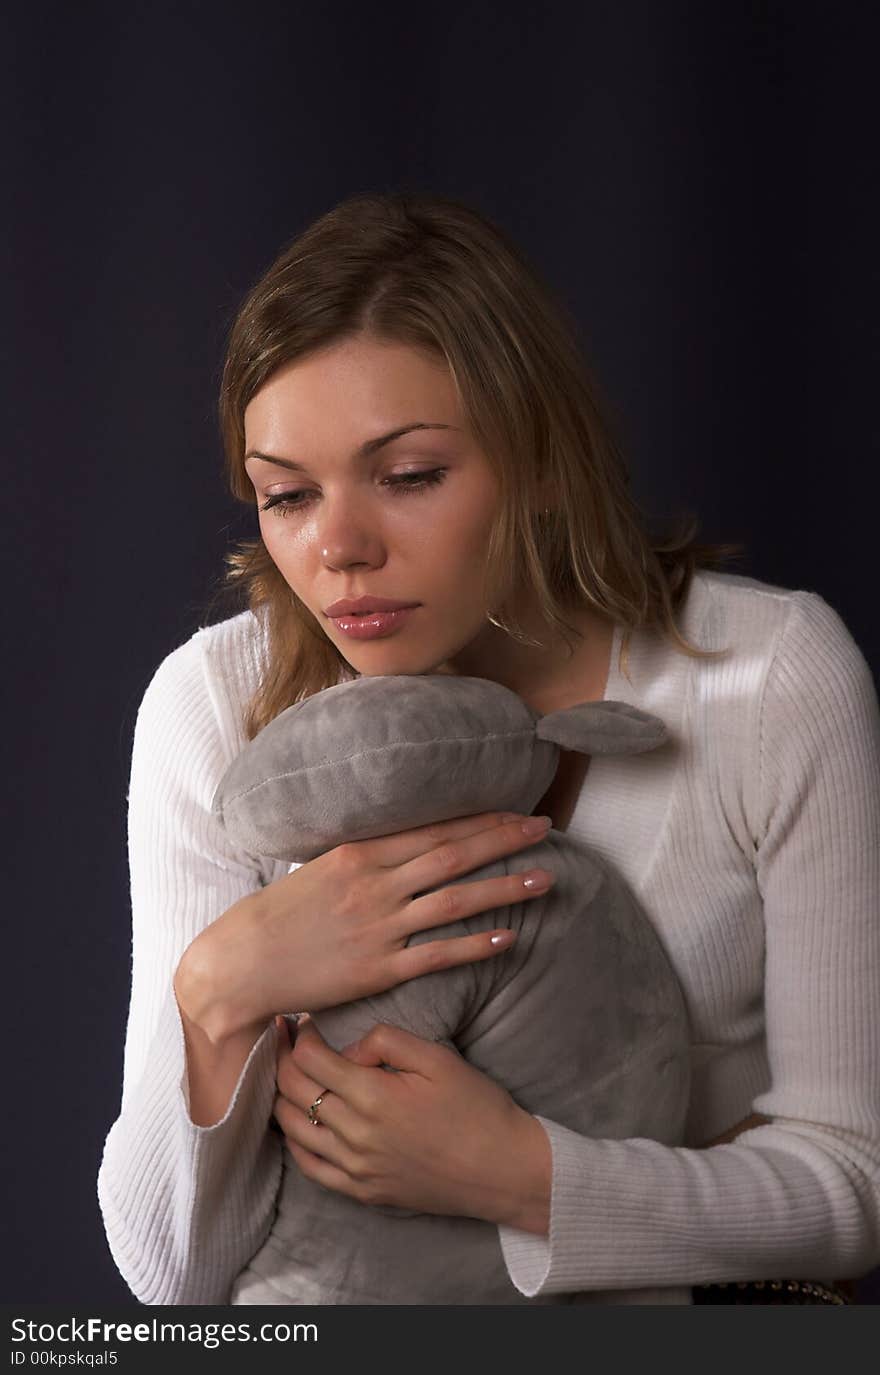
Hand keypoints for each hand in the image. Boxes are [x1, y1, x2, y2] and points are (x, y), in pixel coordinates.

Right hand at [177, 810, 554, 1042]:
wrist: (241, 963)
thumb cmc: (278, 917)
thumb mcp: (318, 870)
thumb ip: (364, 859)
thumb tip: (402, 847)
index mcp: (359, 853)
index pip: (432, 829)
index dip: (479, 819)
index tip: (516, 809)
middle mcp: (374, 884)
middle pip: (453, 854)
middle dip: (504, 839)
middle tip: (545, 828)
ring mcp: (379, 926)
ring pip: (455, 900)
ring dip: (504, 888)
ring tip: (545, 878)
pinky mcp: (379, 968)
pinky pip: (438, 954)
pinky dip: (475, 944)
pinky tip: (507, 937)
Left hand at [273, 1015, 551, 1233]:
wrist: (502, 1169)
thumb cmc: (475, 1108)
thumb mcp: (437, 1057)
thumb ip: (385, 1041)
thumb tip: (349, 1049)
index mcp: (372, 1097)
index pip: (309, 1060)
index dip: (299, 1035)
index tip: (302, 1021)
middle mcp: (355, 1136)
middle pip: (293, 1091)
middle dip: (282, 1058)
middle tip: (284, 1039)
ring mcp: (355, 1169)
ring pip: (294, 1129)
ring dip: (282, 1096)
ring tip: (288, 1073)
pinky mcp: (362, 1192)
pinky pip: (310, 1167)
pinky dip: (296, 1140)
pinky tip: (300, 1120)